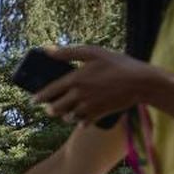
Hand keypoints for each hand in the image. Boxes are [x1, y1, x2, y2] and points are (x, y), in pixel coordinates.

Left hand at [35, 45, 154, 125]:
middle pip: (56, 108)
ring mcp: (89, 107)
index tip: (33, 100)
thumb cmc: (117, 63)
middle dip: (50, 109)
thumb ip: (69, 52)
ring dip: (64, 115)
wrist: (140, 82)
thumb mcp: (93, 52)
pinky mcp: (99, 115)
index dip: (39, 97)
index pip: (50, 91)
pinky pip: (83, 123)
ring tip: (66, 110)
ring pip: (68, 117)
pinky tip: (81, 117)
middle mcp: (79, 95)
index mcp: (75, 79)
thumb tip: (46, 50)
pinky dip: (79, 121)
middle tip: (50, 106)